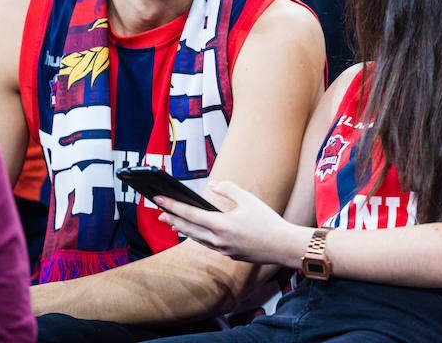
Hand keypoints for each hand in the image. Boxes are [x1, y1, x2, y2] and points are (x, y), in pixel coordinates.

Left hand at [156, 181, 309, 266]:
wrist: (282, 246)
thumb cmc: (268, 222)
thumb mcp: (249, 199)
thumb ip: (228, 189)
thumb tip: (213, 184)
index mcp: (221, 225)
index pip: (190, 214)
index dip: (172, 206)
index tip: (159, 200)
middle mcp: (218, 240)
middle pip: (188, 229)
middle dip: (172, 219)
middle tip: (159, 213)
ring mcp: (223, 250)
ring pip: (196, 238)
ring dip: (183, 229)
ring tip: (173, 222)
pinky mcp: (229, 255)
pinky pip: (207, 244)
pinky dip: (197, 236)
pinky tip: (195, 232)